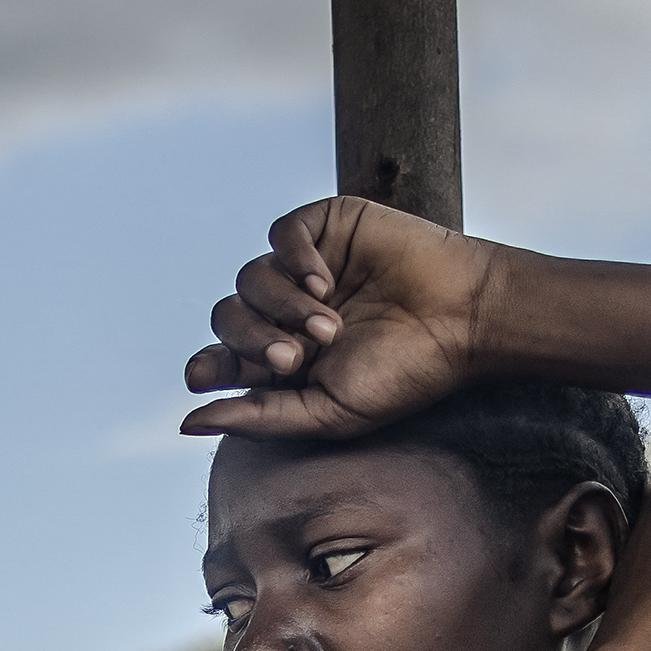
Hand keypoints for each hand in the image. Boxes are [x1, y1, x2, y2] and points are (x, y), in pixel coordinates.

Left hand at [181, 199, 501, 441]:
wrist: (463, 321)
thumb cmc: (402, 376)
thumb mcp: (325, 414)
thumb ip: (257, 418)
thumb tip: (186, 423)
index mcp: (279, 360)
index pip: (217, 359)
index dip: (206, 365)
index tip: (206, 375)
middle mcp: (284, 313)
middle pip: (226, 319)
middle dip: (251, 341)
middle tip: (295, 357)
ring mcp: (304, 270)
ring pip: (248, 278)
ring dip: (280, 306)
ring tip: (328, 326)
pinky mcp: (326, 228)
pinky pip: (279, 234)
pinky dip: (292, 257)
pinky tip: (324, 281)